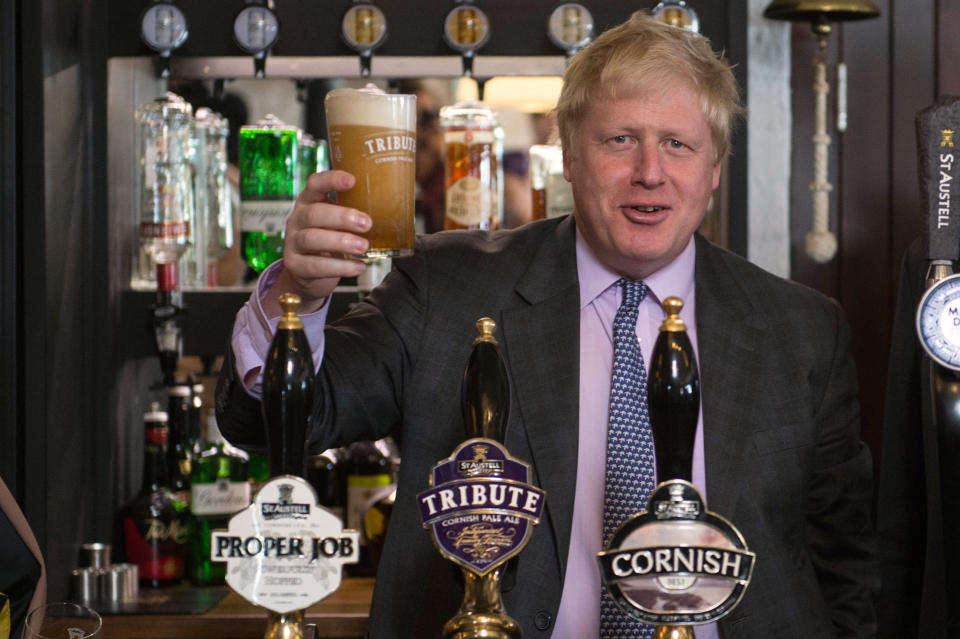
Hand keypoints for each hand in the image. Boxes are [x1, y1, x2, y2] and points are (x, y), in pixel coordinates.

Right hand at [263, 170, 370, 316]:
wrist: (308, 275)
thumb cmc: (329, 241)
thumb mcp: (338, 224)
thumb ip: (353, 215)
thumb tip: (393, 213)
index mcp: (310, 202)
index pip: (315, 184)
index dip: (332, 180)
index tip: (352, 180)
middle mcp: (298, 219)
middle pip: (315, 213)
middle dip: (342, 217)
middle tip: (367, 223)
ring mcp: (293, 242)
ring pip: (312, 238)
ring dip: (341, 242)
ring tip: (363, 247)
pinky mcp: (294, 265)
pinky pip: (315, 265)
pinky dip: (340, 267)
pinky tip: (358, 267)